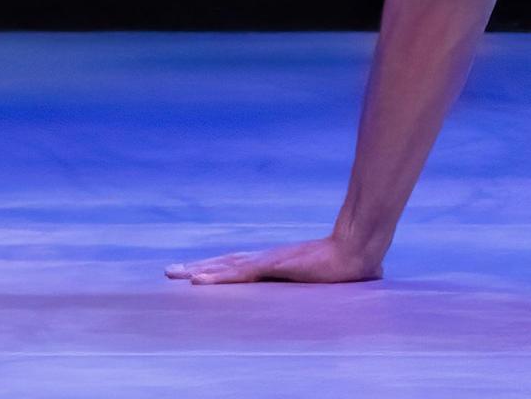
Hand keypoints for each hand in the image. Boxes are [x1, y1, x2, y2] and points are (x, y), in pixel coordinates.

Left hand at [165, 234, 381, 283]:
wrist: (361, 248)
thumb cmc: (354, 264)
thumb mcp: (334, 278)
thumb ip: (333, 279)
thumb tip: (360, 280)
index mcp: (279, 263)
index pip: (241, 265)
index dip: (218, 268)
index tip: (196, 273)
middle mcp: (269, 259)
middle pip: (226, 262)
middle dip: (198, 267)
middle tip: (169, 271)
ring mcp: (270, 261)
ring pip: (226, 266)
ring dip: (199, 271)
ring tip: (174, 274)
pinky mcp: (274, 266)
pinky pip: (238, 274)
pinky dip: (216, 277)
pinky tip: (198, 281)